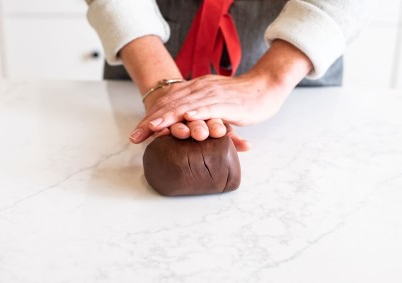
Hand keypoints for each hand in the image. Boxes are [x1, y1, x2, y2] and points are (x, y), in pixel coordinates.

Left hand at [129, 72, 292, 148]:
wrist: (265, 87)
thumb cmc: (240, 99)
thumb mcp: (213, 103)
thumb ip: (198, 112)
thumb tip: (183, 126)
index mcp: (195, 89)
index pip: (168, 103)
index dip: (151, 118)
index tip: (137, 134)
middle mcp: (201, 89)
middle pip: (171, 104)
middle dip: (152, 120)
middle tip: (136, 135)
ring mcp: (214, 94)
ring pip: (187, 105)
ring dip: (169, 116)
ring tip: (153, 126)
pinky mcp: (228, 102)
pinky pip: (211, 106)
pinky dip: (198, 112)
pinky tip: (188, 117)